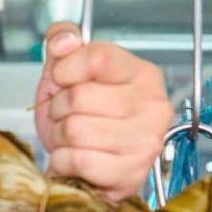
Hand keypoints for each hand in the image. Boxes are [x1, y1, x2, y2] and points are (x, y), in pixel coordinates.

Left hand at [33, 21, 171, 202]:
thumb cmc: (84, 121)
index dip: (66, 69)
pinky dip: (62, 161)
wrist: (91, 171)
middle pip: (79, 96)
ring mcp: (146, 141)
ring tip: (70, 140)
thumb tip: (63, 38)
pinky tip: (74, 160)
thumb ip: (64, 44)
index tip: (63, 81)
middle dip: (57, 110)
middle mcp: (153, 105)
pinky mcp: (131, 173)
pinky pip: (76, 159)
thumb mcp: (68, 76)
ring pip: (74, 129)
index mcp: (143, 74)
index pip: (98, 56)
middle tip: (65, 118)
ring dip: (59, 137)